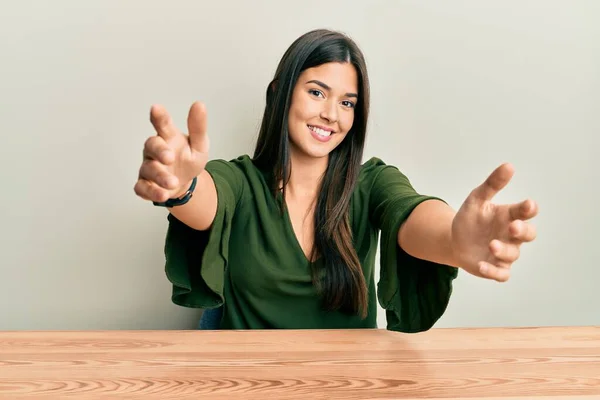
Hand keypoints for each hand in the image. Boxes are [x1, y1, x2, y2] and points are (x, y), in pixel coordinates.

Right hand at [134, 102, 208, 202]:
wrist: (185, 183)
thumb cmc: (188, 158)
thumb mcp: (199, 144)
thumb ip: (198, 127)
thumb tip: (199, 104)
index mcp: (168, 137)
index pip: (162, 124)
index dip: (159, 116)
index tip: (156, 108)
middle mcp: (155, 150)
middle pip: (151, 146)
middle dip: (159, 151)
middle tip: (170, 157)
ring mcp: (148, 167)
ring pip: (148, 169)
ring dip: (160, 176)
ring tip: (173, 183)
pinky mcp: (145, 184)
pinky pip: (142, 188)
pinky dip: (150, 192)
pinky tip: (162, 195)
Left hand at [451, 163, 537, 281]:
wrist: (453, 240)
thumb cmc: (470, 218)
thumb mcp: (476, 199)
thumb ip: (492, 184)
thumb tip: (509, 165)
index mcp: (509, 216)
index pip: (526, 212)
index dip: (529, 209)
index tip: (527, 205)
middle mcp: (510, 235)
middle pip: (528, 234)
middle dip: (523, 230)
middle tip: (513, 226)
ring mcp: (504, 252)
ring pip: (513, 254)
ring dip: (504, 250)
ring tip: (491, 244)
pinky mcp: (494, 268)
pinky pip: (500, 274)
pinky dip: (493, 271)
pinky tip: (481, 264)